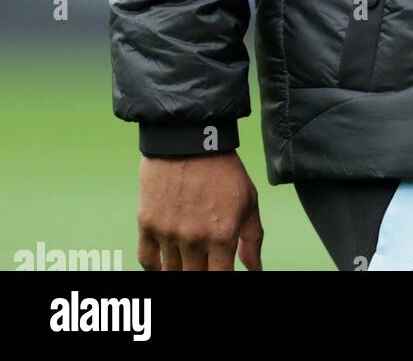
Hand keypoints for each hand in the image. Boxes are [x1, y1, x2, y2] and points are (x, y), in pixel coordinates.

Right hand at [137, 151, 262, 270]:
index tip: (221, 274)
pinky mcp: (147, 223)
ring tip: (188, 264)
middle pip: (194, 278)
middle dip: (201, 275)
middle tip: (205, 266)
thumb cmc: (223, 169)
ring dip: (180, 271)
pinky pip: (147, 260)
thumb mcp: (248, 200)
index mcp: (222, 235)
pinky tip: (163, 266)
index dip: (223, 283)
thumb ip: (252, 238)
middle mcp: (194, 239)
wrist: (189, 139)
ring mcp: (168, 233)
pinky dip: (154, 268)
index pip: (220, 279)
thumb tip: (255, 269)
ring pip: (171, 272)